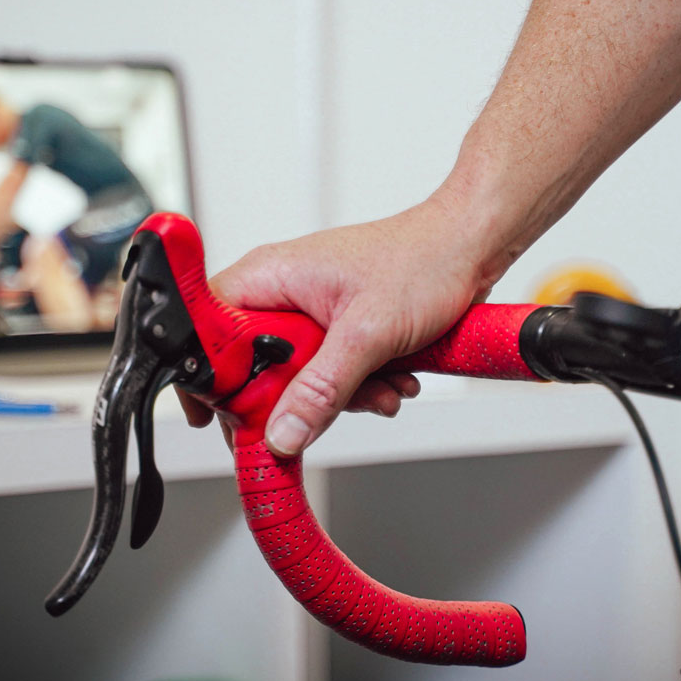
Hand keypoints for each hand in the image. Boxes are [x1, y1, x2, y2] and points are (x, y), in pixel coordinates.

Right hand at [180, 196, 498, 456]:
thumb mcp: (368, 334)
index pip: (209, 334)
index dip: (213, 381)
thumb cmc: (425, 260)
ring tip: (379, 389)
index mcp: (270, 276)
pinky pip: (328, 374)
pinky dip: (359, 387)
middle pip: (253, 368)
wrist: (472, 246)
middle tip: (320, 412)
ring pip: (296, 378)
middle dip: (294, 399)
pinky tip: (390, 382)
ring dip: (338, 397)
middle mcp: (282, 293)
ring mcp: (310, 311)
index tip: (230, 419)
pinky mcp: (338, 328)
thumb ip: (321, 389)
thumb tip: (282, 433)